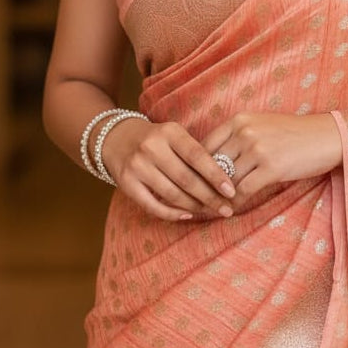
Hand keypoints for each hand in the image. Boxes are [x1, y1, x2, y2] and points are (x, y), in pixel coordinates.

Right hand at [99, 117, 236, 221]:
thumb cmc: (156, 139)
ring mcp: (138, 166)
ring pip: (172, 194)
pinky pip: (153, 206)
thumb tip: (223, 181)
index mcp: (169, 132)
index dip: (216, 175)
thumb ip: (195, 153)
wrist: (116, 138)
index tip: (231, 191)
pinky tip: (187, 215)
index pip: (198, 156)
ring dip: (194, 206)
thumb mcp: (174, 135)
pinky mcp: (126, 183)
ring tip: (209, 211)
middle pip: (186, 179)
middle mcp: (152, 147)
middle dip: (210, 197)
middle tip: (226, 209)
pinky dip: (172, 214)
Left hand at [201, 112, 342, 210]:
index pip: (204, 147)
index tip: (190, 184)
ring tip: (212, 209)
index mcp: (239, 120)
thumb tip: (210, 162)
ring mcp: (258, 149)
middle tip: (195, 202)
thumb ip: (236, 139)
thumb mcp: (260, 126)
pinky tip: (232, 210)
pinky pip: (244, 191)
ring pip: (226, 180)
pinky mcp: (271, 167)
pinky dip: (235, 203)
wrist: (327, 136)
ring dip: (218, 198)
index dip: (195, 168)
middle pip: (212, 165)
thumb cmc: (293, 134)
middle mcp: (245, 132)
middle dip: (203, 186)